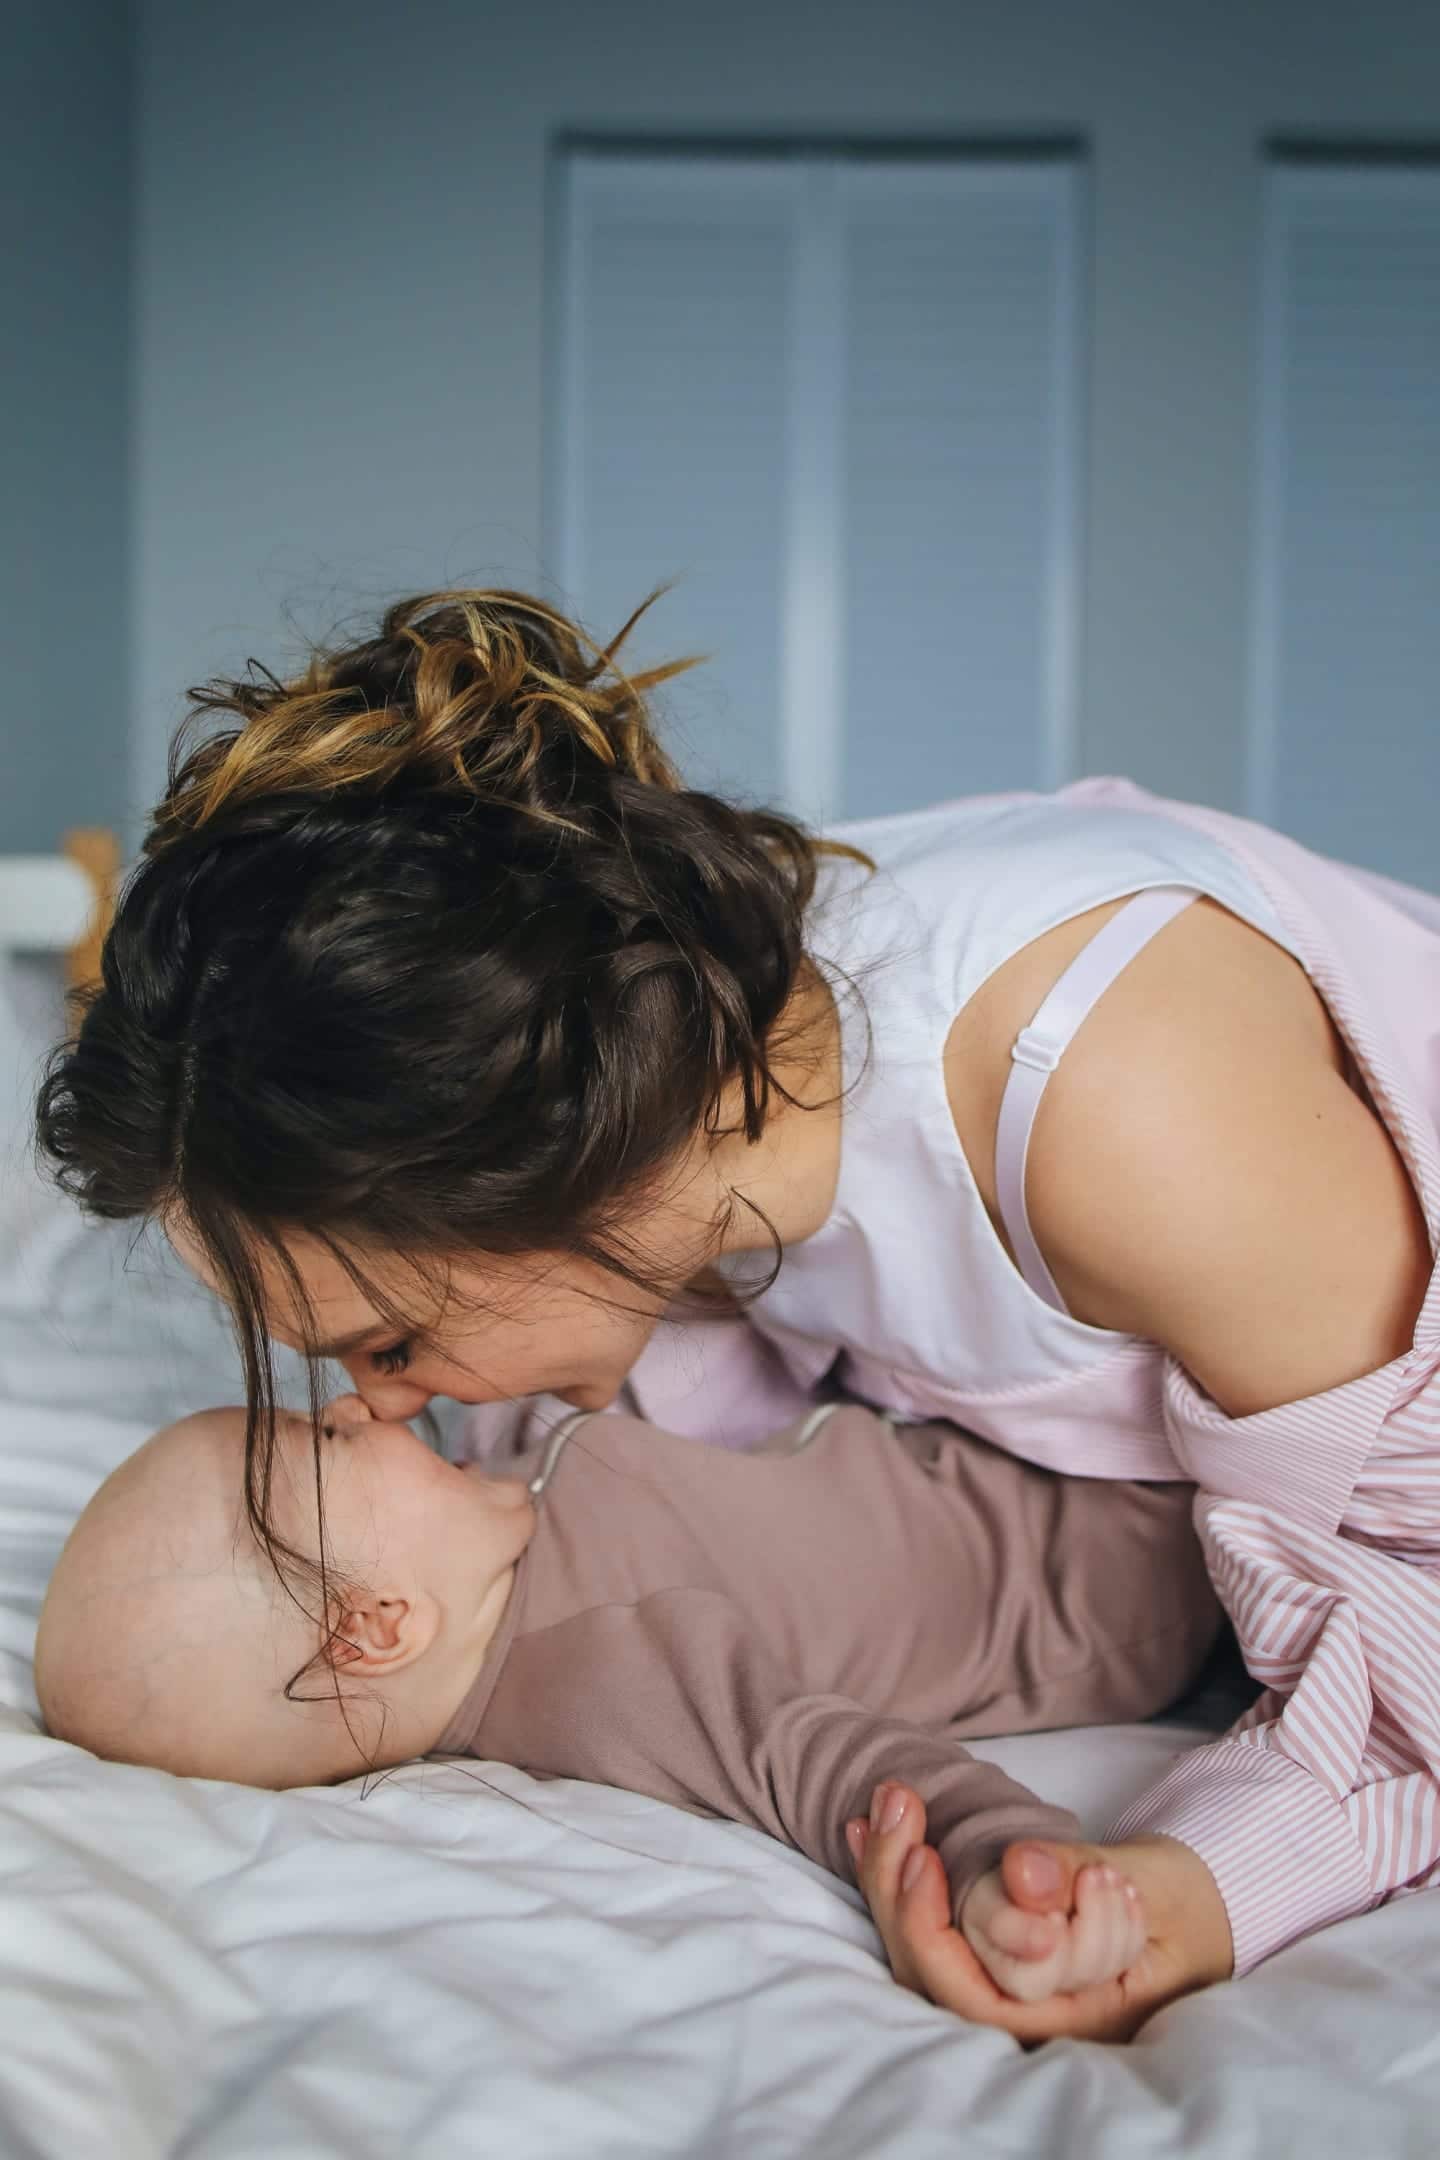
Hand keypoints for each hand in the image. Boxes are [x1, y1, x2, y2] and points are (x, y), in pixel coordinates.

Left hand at [847, 1781, 1233, 2043]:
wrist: (1195, 1906)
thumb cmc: (1186, 1904)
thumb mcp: (1153, 1883)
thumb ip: (1085, 1879)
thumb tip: (1020, 1869)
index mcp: (1079, 2019)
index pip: (986, 2001)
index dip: (948, 1934)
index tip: (939, 1855)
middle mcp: (1031, 2018)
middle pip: (937, 1980)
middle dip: (901, 1892)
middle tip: (899, 1806)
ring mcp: (1004, 1990)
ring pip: (923, 1955)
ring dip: (891, 1875)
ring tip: (889, 1801)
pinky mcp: (986, 1955)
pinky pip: (929, 1928)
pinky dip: (897, 1875)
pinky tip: (871, 1824)